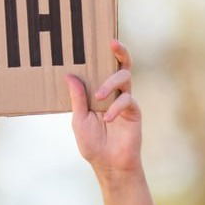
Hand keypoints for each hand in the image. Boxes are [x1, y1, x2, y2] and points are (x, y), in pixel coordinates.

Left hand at [65, 41, 155, 204]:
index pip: (102, 68)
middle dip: (119, 52)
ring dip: (111, 83)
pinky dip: (117, 107)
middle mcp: (114, 92)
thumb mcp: (79, 120)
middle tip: (111, 43)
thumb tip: (70, 76)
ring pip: (125, 77)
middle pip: (121, 65)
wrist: (108, 165)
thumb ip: (77, 98)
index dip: (102, 54)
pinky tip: (108, 118)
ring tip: (99, 97)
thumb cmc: (92, 144)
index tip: (98, 39)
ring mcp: (125, 100)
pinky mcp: (134, 111)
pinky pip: (128, 100)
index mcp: (99, 92)